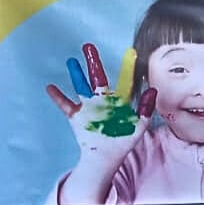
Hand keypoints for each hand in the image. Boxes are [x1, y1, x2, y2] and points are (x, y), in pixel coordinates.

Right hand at [45, 44, 155, 161]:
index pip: (124, 81)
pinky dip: (58, 97)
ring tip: (72, 61)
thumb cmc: (123, 142)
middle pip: (97, 77)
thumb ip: (146, 109)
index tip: (131, 52)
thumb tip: (153, 90)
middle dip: (93, 62)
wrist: (105, 158)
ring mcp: (89, 107)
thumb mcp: (139, 126)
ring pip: (81, 87)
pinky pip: (65, 105)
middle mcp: (102, 100)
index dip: (127, 68)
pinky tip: (50, 87)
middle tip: (89, 46)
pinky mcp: (77, 117)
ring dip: (76, 75)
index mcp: (118, 101)